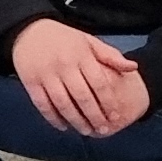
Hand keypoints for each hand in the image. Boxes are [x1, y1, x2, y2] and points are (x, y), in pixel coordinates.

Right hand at [8, 19, 145, 137]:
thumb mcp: (88, 41)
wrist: (27, 29)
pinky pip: (42, 104)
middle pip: (82, 97)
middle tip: (103, 130)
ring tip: (86, 131)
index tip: (116, 116)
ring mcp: (45, 74)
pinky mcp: (30, 81)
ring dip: (76, 120)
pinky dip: (53, 118)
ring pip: (63, 104)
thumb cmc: (62, 38)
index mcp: (81, 55)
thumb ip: (110, 56)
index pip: (99, 84)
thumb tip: (134, 67)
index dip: (109, 103)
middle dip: (95, 116)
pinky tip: (63, 126)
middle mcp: (64, 65)